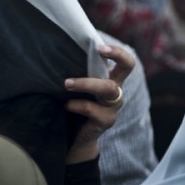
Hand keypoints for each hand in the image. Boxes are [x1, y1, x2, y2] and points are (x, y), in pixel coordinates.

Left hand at [63, 43, 134, 163]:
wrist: (75, 137)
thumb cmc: (74, 104)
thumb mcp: (78, 86)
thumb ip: (77, 71)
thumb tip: (56, 47)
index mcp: (111, 79)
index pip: (125, 61)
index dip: (118, 51)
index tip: (100, 46)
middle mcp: (116, 90)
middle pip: (127, 67)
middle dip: (115, 55)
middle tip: (98, 49)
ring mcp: (113, 106)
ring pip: (109, 88)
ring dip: (87, 83)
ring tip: (67, 83)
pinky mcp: (106, 120)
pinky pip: (92, 109)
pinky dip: (77, 105)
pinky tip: (66, 105)